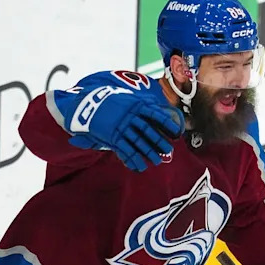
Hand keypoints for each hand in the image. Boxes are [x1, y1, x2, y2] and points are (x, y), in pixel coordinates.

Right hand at [67, 85, 184, 171]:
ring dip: (148, 152)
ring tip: (158, 161)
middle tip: (169, 150)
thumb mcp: (125, 98)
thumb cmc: (110, 101)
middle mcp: (129, 115)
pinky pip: (125, 148)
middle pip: (147, 129)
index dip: (166, 122)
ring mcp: (120, 126)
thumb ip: (139, 101)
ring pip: (137, 141)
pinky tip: (141, 166)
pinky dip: (133, 158)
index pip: (154, 113)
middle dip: (159, 140)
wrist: (87, 103)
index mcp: (134, 105)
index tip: (177, 130)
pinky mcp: (112, 136)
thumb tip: (155, 101)